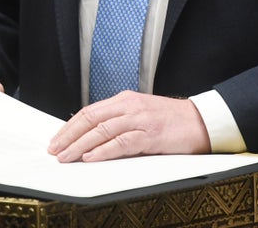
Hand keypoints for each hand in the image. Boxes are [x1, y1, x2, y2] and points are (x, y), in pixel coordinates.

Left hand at [48, 91, 209, 162]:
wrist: (201, 121)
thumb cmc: (172, 121)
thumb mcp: (140, 115)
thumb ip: (119, 121)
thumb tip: (92, 138)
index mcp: (125, 100)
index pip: (89, 111)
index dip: (70, 126)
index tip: (57, 140)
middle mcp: (129, 106)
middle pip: (91, 119)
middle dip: (69, 136)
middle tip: (55, 150)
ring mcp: (140, 119)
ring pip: (102, 130)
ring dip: (81, 145)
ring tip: (67, 156)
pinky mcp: (151, 134)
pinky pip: (122, 142)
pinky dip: (104, 150)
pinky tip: (91, 157)